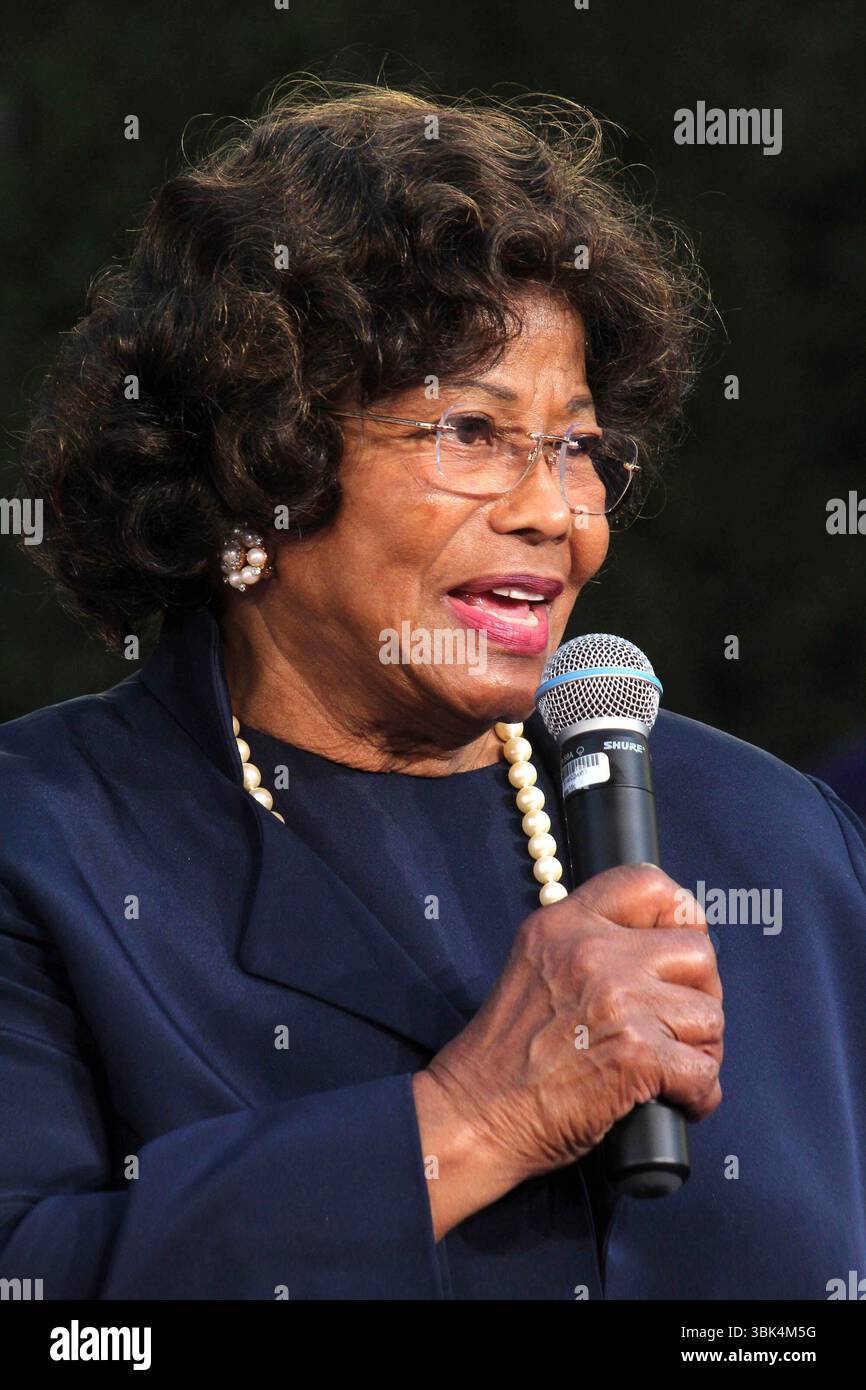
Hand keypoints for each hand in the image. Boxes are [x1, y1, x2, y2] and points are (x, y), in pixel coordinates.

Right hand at [412, 863, 722, 1238]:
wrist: (476, 1113)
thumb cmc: (506, 1054)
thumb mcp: (535, 966)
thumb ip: (585, 947)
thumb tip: (658, 950)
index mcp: (565, 923)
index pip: (650, 884)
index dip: (682, 918)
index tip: (679, 956)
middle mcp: (593, 952)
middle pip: (698, 951)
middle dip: (702, 992)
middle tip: (679, 1025)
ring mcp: (618, 1001)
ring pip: (710, 1015)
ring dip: (702, 1049)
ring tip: (674, 1070)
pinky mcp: (637, 1055)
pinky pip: (704, 1071)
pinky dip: (700, 1094)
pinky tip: (678, 1101)